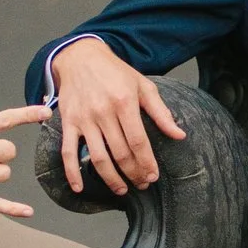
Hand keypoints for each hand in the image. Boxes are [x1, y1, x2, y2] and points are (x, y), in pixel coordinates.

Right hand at [52, 37, 186, 194]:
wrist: (80, 57)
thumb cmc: (116, 72)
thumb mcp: (144, 86)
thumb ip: (161, 112)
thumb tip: (180, 135)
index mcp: (124, 102)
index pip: (138, 141)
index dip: (147, 163)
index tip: (153, 176)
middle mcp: (103, 112)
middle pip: (120, 153)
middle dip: (133, 173)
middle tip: (142, 185)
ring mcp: (84, 119)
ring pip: (97, 157)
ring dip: (110, 178)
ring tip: (122, 190)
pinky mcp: (68, 122)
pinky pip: (68, 152)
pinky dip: (72, 172)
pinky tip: (79, 188)